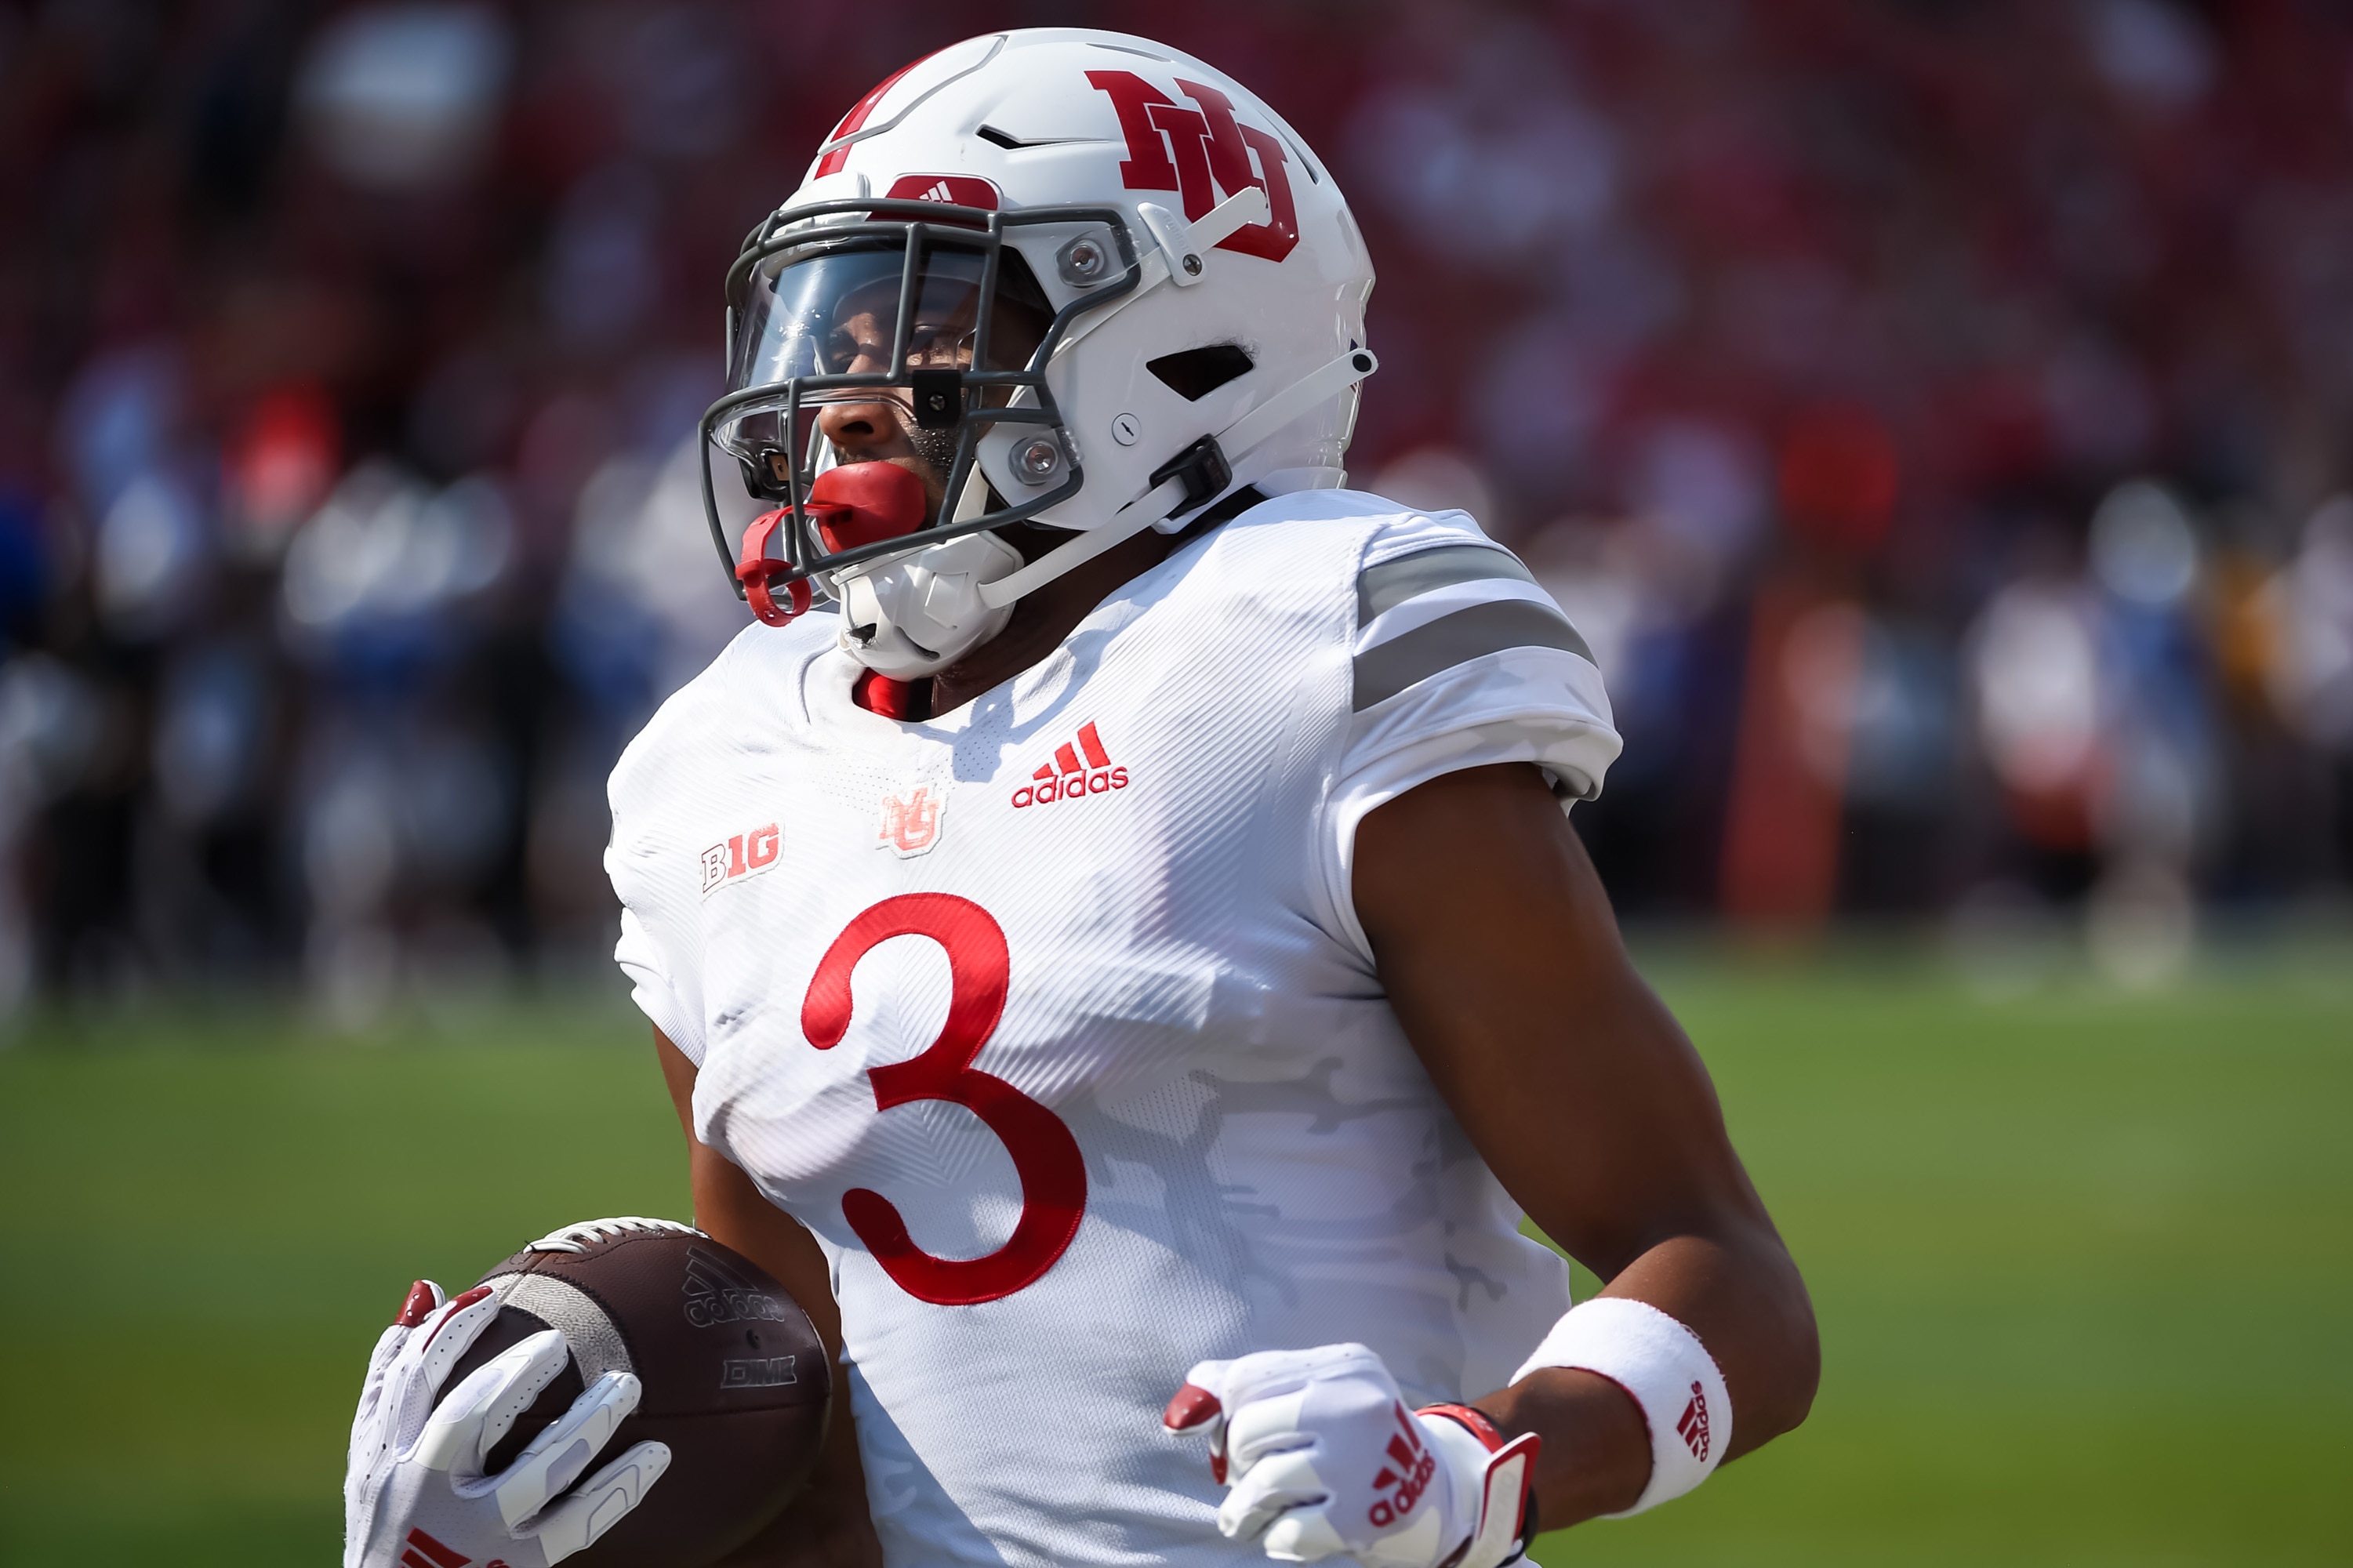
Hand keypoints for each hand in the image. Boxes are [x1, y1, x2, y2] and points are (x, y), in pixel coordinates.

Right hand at [344, 1279, 671, 1567]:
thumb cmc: (388, 1524)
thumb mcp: (371, 1459)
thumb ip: (393, 1379)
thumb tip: (427, 1287)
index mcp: (384, 1459)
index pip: (411, 1382)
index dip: (448, 1333)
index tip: (489, 1294)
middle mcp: (423, 1494)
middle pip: (470, 1419)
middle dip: (514, 1374)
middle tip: (559, 1341)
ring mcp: (473, 1533)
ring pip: (538, 1469)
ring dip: (587, 1421)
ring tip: (628, 1383)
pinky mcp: (517, 1564)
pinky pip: (578, 1522)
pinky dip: (621, 1487)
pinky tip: (659, 1454)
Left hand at [1164, 1344, 1536, 1567]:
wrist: (1440, 1494)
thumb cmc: (1358, 1440)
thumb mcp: (1319, 1396)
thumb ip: (1251, 1389)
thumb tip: (1182, 1412)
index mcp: (1342, 1365)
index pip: (1246, 1379)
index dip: (1222, 1415)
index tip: (1230, 1440)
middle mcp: (1355, 1405)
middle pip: (1247, 1430)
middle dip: (1235, 1463)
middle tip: (1246, 1478)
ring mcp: (1361, 1461)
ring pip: (1261, 1483)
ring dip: (1243, 1509)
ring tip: (1244, 1516)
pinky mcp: (1362, 1517)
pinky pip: (1284, 1533)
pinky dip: (1276, 1538)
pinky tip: (1292, 1530)